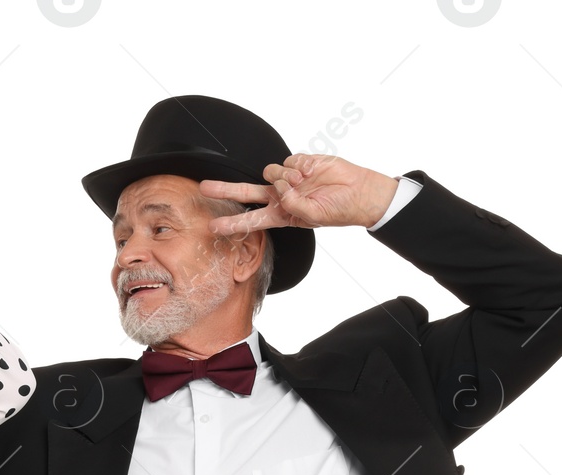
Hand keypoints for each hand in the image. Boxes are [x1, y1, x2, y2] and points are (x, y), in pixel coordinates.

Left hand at [200, 155, 399, 233]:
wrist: (359, 192)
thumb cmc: (337, 210)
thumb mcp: (311, 216)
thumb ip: (292, 204)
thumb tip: (281, 188)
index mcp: (280, 214)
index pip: (251, 219)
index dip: (232, 222)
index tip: (212, 227)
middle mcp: (280, 196)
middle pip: (245, 192)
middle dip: (224, 189)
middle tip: (203, 188)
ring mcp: (289, 178)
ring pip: (271, 172)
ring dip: (286, 178)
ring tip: (306, 182)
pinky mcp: (300, 162)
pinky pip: (290, 161)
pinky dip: (301, 167)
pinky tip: (313, 172)